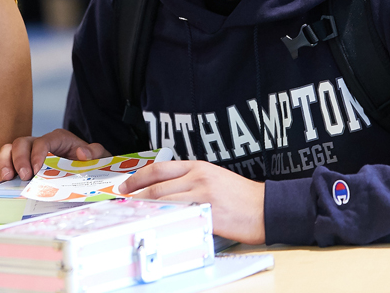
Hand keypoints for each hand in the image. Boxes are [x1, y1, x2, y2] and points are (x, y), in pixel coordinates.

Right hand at [0, 129, 108, 181]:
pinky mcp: (22, 165)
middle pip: (22, 142)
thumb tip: (83, 152)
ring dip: (5, 162)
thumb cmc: (89, 162)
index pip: (43, 141)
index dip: (37, 153)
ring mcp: (28, 154)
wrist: (85, 170)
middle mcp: (40, 143)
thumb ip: (95, 152)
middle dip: (19, 158)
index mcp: (58, 138)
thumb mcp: (98, 156)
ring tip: (6, 177)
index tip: (37, 169)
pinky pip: (6, 163)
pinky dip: (2, 171)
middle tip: (24, 176)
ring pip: (9, 149)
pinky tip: (3, 182)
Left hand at [119, 160, 265, 244]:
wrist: (266, 207)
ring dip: (146, 206)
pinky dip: (164, 217)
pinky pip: (180, 214)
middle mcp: (198, 177)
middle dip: (136, 194)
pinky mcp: (208, 213)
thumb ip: (191, 180)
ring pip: (164, 199)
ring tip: (134, 211)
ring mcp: (202, 195)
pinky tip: (156, 221)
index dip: (138, 177)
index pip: (160, 169)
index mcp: (198, 167)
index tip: (126, 185)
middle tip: (123, 201)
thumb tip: (165, 189)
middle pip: (157, 185)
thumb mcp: (214, 178)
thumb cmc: (241, 195)